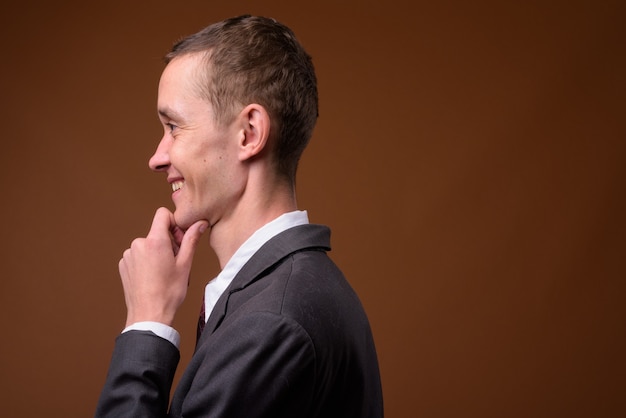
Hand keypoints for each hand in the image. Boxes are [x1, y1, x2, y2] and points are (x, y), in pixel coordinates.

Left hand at [119, 207, 207, 326]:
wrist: (149, 315)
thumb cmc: (168, 293)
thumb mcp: (185, 264)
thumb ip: (191, 240)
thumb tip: (199, 224)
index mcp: (155, 241)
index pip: (162, 214)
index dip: (174, 223)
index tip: (179, 239)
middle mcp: (138, 244)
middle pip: (156, 232)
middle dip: (168, 242)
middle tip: (175, 262)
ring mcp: (128, 255)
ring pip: (148, 244)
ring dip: (157, 253)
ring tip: (163, 272)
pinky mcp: (123, 265)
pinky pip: (138, 255)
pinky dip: (146, 261)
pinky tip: (153, 276)